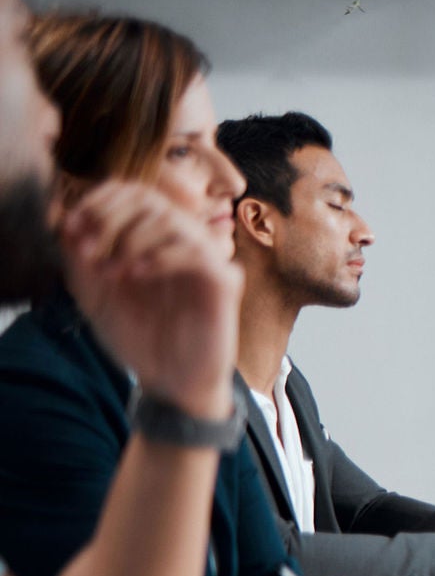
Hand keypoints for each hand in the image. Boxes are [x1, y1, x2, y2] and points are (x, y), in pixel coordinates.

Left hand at [62, 183, 240, 419]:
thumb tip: (67, 219)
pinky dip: (161, 257)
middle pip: (151, 199)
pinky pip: (198, 252)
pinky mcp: (225, 282)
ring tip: (114, 271)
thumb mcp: (94, 295)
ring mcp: (207, 260)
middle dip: (112, 220)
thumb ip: (80, 259)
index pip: (133, 193)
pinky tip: (138, 274)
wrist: (171, 382)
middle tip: (90, 252)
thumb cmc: (139, 340)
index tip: (73, 230)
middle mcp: (182, 242)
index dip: (99, 202)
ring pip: (173, 220)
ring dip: (133, 240)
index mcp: (154, 239)